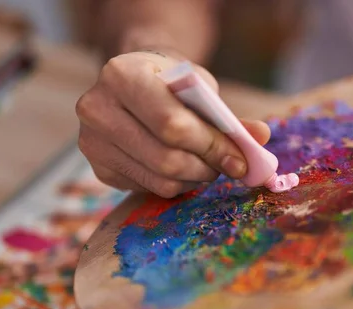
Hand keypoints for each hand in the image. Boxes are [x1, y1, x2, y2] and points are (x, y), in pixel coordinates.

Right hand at [76, 51, 270, 197]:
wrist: (133, 79)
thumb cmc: (171, 81)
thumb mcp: (200, 87)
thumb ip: (227, 115)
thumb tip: (260, 137)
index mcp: (122, 75)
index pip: (172, 125)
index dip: (212, 147)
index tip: (241, 160)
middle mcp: (96, 108)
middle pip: (166, 158)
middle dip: (206, 168)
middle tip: (229, 167)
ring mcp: (92, 141)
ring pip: (159, 180)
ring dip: (194, 180)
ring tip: (207, 166)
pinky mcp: (98, 167)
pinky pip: (148, 188)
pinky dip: (175, 184)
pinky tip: (182, 168)